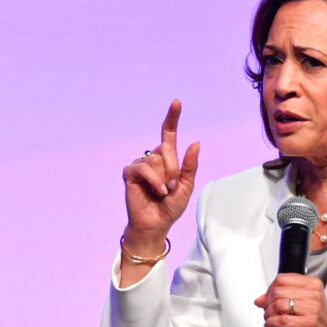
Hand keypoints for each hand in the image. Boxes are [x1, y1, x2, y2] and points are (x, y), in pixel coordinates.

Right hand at [121, 99, 200, 254]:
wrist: (156, 224)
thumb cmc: (170, 207)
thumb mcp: (186, 186)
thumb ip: (190, 165)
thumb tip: (196, 141)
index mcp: (167, 159)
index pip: (168, 134)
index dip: (172, 118)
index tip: (177, 102)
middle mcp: (153, 158)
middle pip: (167, 150)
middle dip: (173, 170)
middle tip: (170, 188)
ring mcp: (140, 164)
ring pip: (156, 159)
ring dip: (164, 179)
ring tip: (162, 192)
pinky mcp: (130, 172)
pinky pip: (144, 167)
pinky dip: (153, 181)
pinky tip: (157, 192)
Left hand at [254, 273, 326, 326]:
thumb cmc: (317, 320)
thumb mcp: (303, 303)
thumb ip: (282, 297)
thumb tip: (260, 299)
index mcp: (313, 284)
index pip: (282, 279)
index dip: (270, 288)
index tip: (267, 297)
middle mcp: (314, 294)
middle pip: (278, 291)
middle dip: (267, 302)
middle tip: (266, 309)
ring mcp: (313, 309)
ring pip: (278, 305)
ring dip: (268, 313)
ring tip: (269, 318)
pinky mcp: (309, 324)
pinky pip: (282, 320)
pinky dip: (271, 323)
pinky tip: (271, 325)